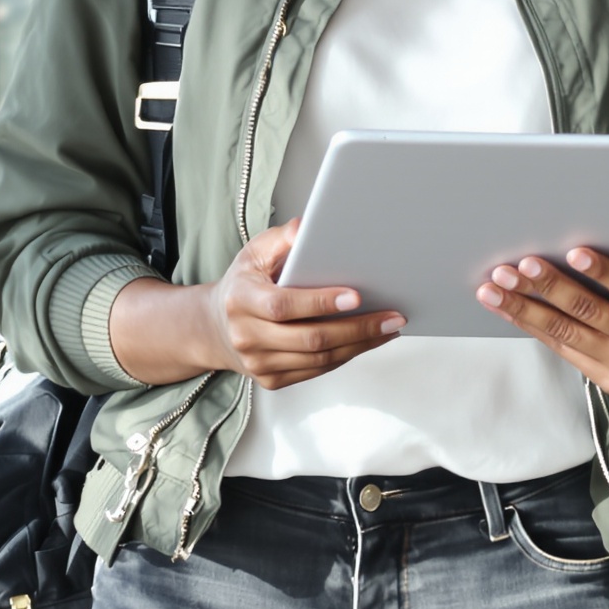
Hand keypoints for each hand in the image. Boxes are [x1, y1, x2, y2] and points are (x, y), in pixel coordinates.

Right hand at [109, 220, 402, 388]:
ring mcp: (259, 363)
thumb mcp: (255, 252)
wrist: (217, 326)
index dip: (320, 303)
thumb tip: (307, 228)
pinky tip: (369, 340)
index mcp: (241, 299)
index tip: (356, 296)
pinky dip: (348, 355)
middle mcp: (246, 336)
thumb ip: (282, 238)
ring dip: (360, 345)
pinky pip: (317, 370)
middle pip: (309, 339)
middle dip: (357, 328)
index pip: (283, 306)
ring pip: (319, 360)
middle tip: (392, 317)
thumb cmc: (245, 282)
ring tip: (390, 328)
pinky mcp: (272, 380)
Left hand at [475, 246, 608, 402]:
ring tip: (494, 287)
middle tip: (519, 265)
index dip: (603, 271)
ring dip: (525, 308)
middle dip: (550, 286)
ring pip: (566, 332)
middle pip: (590, 311)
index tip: (573, 252)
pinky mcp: (603, 379)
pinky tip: (505, 307)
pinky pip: (560, 347)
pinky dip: (529, 324)